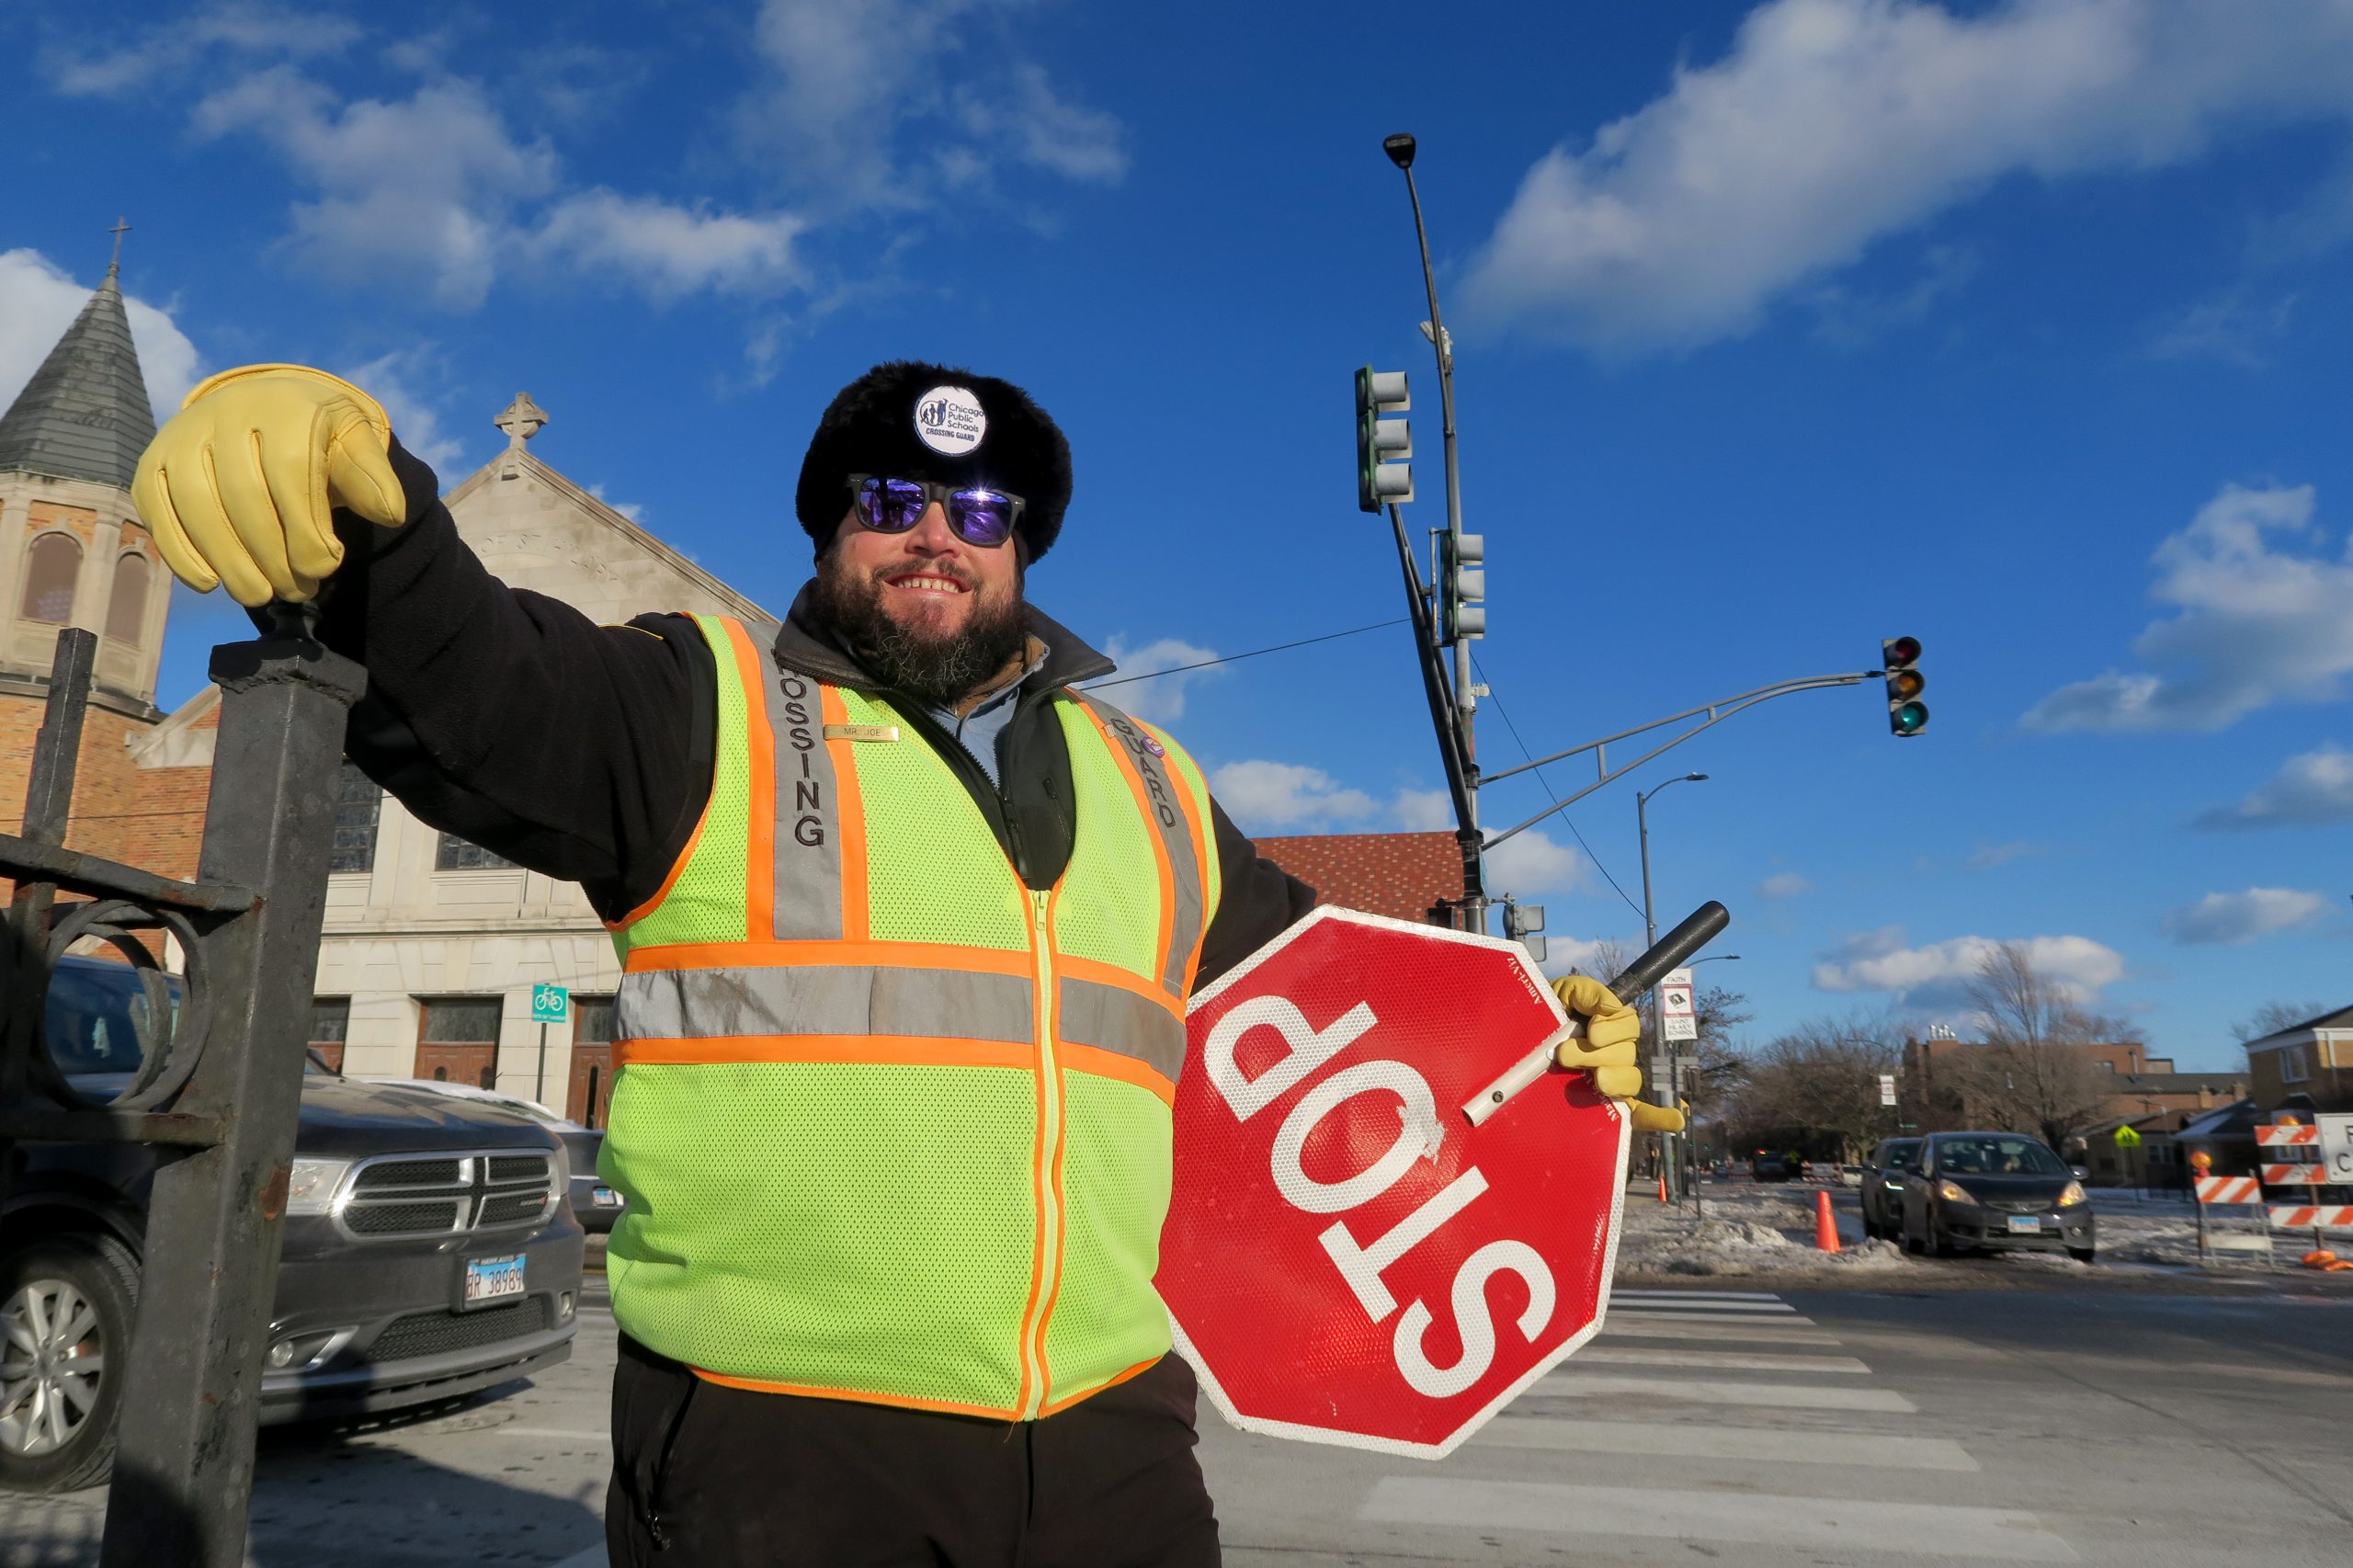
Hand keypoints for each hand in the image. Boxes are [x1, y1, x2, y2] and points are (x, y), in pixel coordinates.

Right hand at [131, 363, 405, 605]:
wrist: (260, 404)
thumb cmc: (315, 433)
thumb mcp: (353, 442)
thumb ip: (372, 475)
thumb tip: (391, 513)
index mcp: (283, 406)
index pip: (291, 472)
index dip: (307, 529)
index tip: (327, 567)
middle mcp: (224, 414)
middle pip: (244, 495)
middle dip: (273, 555)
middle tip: (298, 591)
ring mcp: (181, 437)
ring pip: (198, 506)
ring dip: (230, 562)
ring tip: (260, 595)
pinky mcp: (151, 463)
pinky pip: (158, 510)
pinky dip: (181, 553)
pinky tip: (211, 583)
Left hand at [1550, 974, 1686, 1133]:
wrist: (1516, 1037)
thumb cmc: (1544, 1012)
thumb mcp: (1565, 991)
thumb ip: (1590, 993)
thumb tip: (1612, 1010)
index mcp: (1609, 1024)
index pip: (1629, 1026)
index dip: (1613, 1029)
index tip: (1590, 1031)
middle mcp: (1613, 1052)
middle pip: (1626, 1055)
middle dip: (1595, 1054)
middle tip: (1565, 1054)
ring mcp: (1610, 1079)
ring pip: (1630, 1080)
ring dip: (1614, 1079)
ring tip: (1594, 1078)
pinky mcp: (1605, 1103)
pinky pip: (1639, 1114)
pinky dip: (1658, 1118)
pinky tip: (1675, 1121)